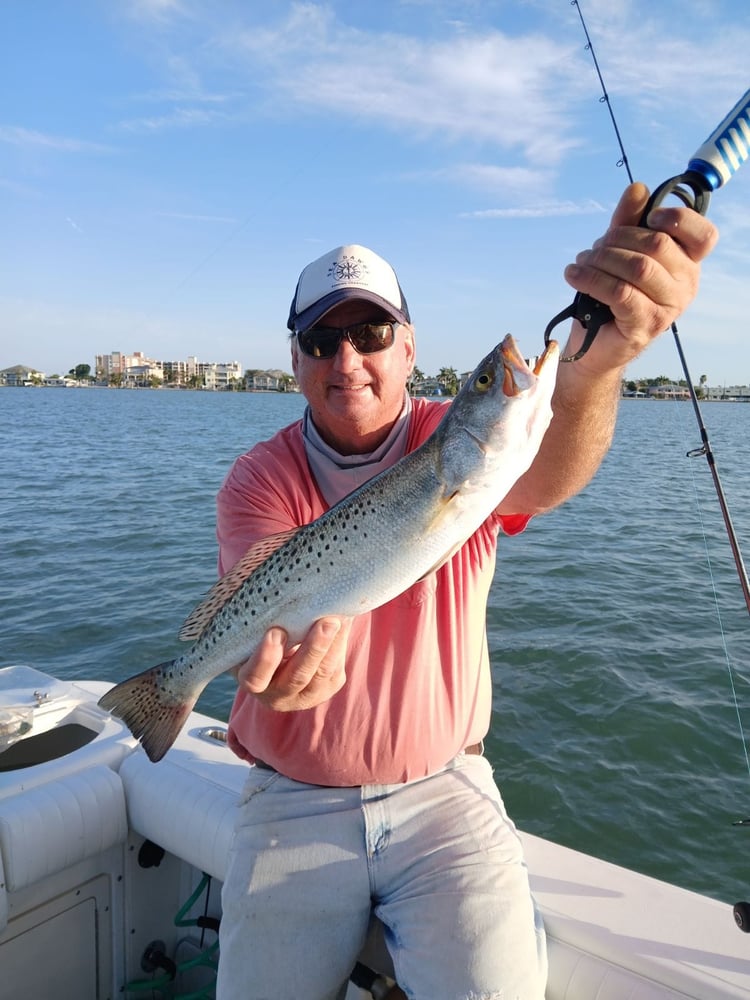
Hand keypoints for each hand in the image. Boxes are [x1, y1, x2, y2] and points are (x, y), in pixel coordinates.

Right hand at [235, 617, 351, 710]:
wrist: (282, 660)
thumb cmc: (261, 639)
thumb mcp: (254, 636)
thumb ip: (262, 624)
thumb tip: (285, 595)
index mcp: (252, 681)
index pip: (255, 677)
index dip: (265, 658)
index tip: (276, 632)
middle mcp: (277, 696)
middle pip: (297, 677)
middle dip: (314, 648)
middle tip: (326, 622)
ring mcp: (304, 697)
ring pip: (322, 673)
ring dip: (334, 644)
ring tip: (341, 618)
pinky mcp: (327, 689)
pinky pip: (335, 668)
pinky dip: (341, 644)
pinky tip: (344, 622)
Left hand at [562, 181, 718, 371]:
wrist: (593, 346)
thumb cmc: (610, 296)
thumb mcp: (619, 251)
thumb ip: (630, 220)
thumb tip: (637, 188)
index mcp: (687, 263)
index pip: (704, 235)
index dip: (679, 219)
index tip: (650, 217)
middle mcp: (686, 285)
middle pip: (657, 245)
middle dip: (617, 240)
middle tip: (592, 250)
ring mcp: (668, 308)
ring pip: (637, 268)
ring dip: (601, 260)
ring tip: (580, 263)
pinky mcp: (644, 325)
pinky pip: (620, 293)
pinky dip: (591, 279)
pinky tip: (573, 275)